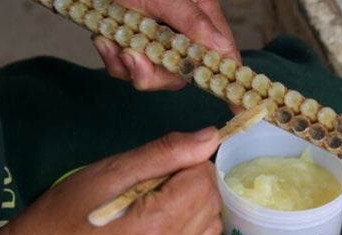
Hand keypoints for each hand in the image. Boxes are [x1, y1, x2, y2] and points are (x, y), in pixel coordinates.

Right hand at [5, 127, 222, 234]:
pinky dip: (190, 229)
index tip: (161, 167)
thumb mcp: (112, 171)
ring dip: (194, 207)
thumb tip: (210, 138)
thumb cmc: (69, 209)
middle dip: (192, 184)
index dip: (188, 164)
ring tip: (158, 206)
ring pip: (212, 225)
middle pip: (211, 203)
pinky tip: (161, 227)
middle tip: (155, 185)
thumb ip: (166, 153)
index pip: (203, 181)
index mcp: (150, 228)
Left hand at [94, 0, 240, 90]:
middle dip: (154, 74)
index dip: (230, 83)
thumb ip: (193, 20)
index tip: (239, 110)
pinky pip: (125, 69)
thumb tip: (222, 49)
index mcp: (201, 18)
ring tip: (112, 43)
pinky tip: (103, 40)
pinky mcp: (130, 46)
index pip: (222, 56)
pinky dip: (112, 59)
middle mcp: (181, 34)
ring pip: (151, 76)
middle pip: (180, 75)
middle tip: (133, 58)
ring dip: (128, 66)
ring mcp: (155, 42)